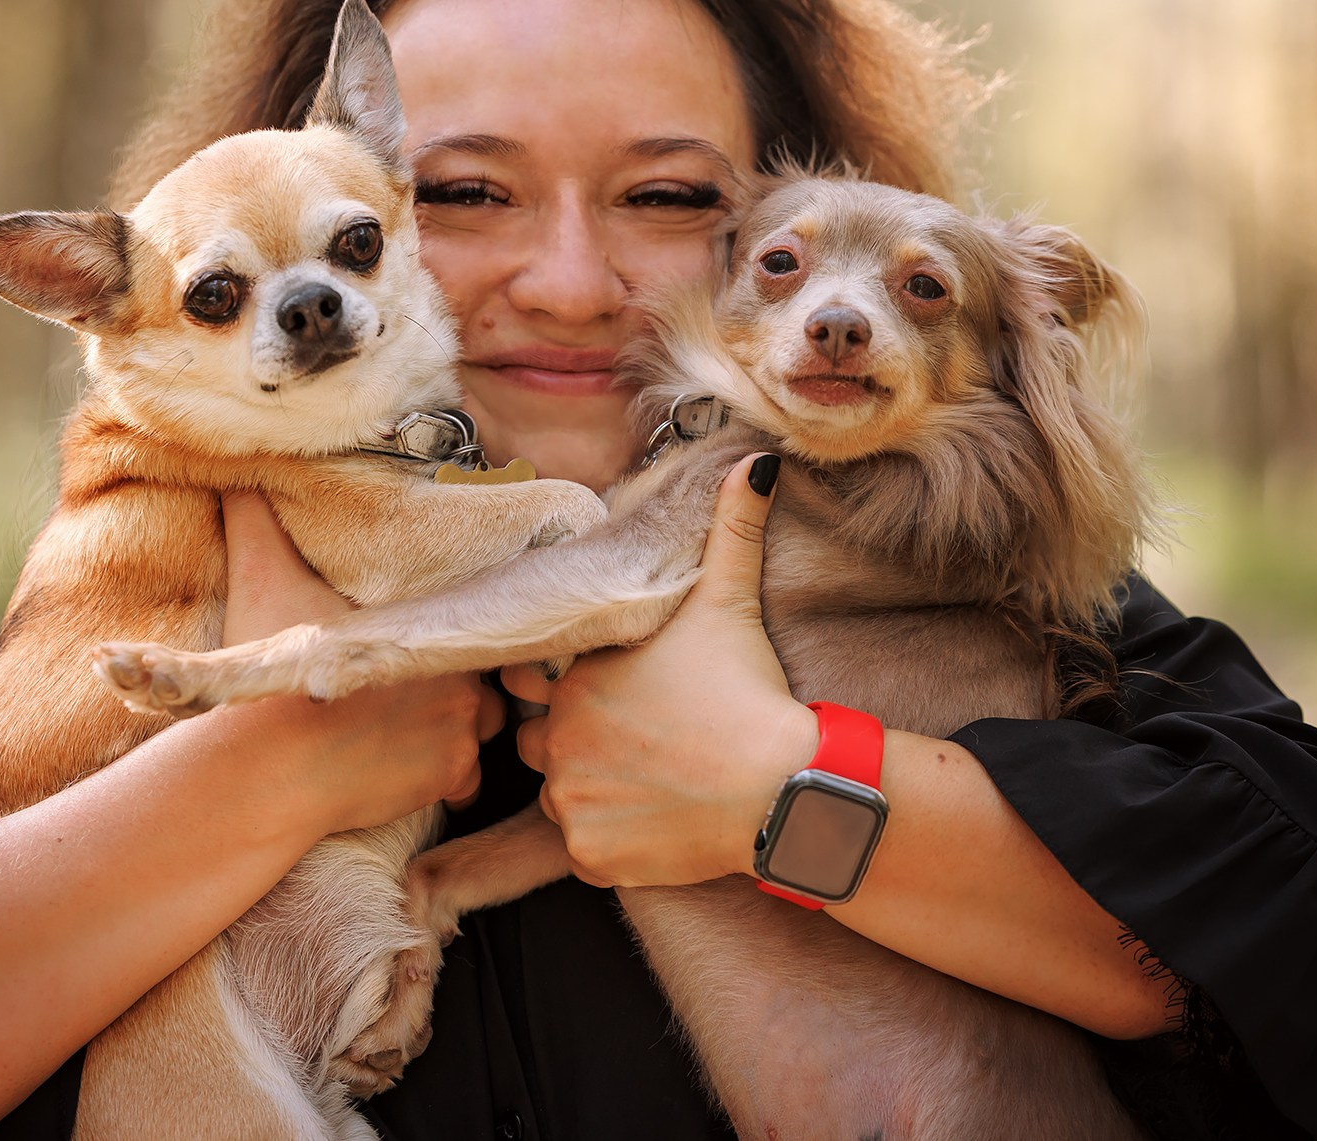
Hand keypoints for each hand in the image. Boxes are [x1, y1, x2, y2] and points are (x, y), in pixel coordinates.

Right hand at [215, 490, 502, 824]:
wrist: (274, 767)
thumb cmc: (274, 679)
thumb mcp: (261, 583)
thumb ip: (255, 523)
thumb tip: (235, 482)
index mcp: (427, 622)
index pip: (467, 623)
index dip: (444, 641)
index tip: (417, 657)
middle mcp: (460, 671)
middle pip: (480, 682)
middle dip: (450, 693)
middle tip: (405, 703)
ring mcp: (463, 726)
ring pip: (479, 732)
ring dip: (451, 738)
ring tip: (403, 738)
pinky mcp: (454, 773)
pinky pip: (469, 783)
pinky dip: (443, 782)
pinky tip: (401, 770)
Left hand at [511, 453, 816, 887]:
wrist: (781, 786)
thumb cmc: (748, 689)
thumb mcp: (733, 598)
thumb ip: (733, 527)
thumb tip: (759, 460)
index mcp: (575, 678)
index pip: (535, 681)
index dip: (568, 687)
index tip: (616, 695)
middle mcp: (556, 740)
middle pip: (539, 743)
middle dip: (575, 742)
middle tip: (639, 741)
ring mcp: (571, 802)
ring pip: (561, 797)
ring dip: (592, 792)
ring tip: (653, 780)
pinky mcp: (591, 857)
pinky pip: (586, 851)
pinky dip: (614, 842)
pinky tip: (660, 820)